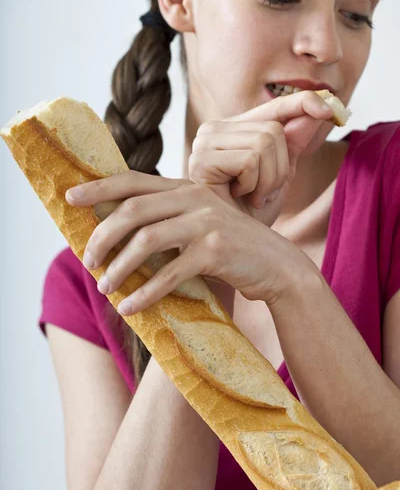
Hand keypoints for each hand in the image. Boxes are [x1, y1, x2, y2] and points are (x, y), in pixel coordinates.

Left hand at [65, 172, 314, 314]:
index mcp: (186, 187)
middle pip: (132, 211)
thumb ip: (168, 218)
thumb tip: (117, 232)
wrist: (277, 266)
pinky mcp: (216, 251)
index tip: (69, 198)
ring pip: (146, 241)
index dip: (98, 188)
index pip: (133, 181)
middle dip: (102, 237)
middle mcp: (195, 198)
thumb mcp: (200, 223)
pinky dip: (145, 292)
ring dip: (119, 267)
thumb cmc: (232, 248)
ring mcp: (207, 222)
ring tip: (105, 288)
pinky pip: (170, 273)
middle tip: (88, 261)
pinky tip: (131, 307)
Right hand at [188, 90, 333, 225]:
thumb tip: (320, 106)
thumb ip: (295, 140)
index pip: (273, 107)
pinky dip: (255, 185)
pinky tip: (239, 199)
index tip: (331, 109)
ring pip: (263, 143)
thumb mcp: (281, 172)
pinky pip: (250, 160)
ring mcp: (203, 144)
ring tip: (252, 197)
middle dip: (280, 168)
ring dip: (268, 180)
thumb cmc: (251, 213)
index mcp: (231, 129)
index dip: (302, 104)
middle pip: (273, 129)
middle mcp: (212, 130)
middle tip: (264, 193)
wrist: (233, 248)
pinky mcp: (201, 161)